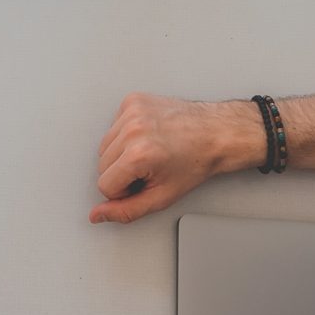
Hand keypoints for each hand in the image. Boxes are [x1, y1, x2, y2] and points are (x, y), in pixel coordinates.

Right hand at [91, 94, 260, 224]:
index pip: (104, 186)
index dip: (125, 190)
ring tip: (149, 151)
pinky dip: (126, 134)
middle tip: (149, 167)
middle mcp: (133, 130)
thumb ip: (126, 211)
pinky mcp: (132, 100)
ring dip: (122, 153)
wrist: (215, 133)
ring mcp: (132, 111)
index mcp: (139, 155)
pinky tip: (147, 136)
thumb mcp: (162, 197)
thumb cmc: (195, 162)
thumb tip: (98, 214)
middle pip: (101, 165)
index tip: (146, 181)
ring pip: (104, 146)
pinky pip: (113, 126)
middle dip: (123, 172)